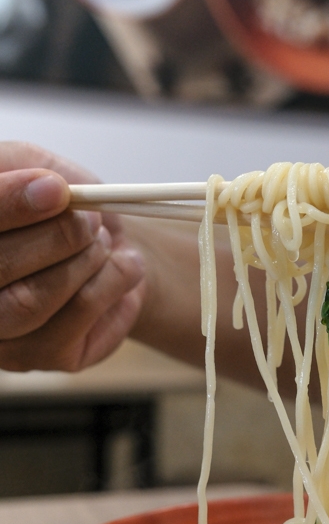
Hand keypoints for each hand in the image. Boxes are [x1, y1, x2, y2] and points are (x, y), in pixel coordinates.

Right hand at [0, 141, 144, 371]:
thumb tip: (44, 187)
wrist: (112, 250)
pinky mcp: (34, 355)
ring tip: (103, 243)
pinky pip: (74, 316)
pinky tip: (123, 267)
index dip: (8, 204)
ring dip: (85, 261)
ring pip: (32, 300)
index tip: (55, 189)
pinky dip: (111, 282)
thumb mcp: (41, 168)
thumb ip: (26, 168)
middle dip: (58, 236)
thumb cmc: (65, 209)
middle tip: (92, 219)